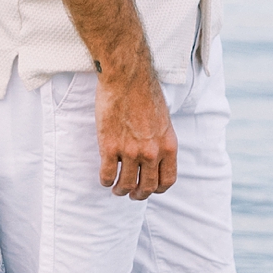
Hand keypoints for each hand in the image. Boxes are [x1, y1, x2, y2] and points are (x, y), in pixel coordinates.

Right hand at [95, 62, 177, 199]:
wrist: (127, 77)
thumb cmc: (145, 93)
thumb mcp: (164, 120)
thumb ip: (160, 141)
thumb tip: (155, 156)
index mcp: (168, 146)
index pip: (167, 180)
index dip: (158, 189)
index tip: (150, 188)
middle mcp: (152, 152)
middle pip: (147, 187)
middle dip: (139, 194)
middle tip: (131, 193)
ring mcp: (130, 151)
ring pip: (126, 185)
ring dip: (120, 190)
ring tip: (115, 189)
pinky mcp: (110, 147)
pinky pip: (107, 174)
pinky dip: (105, 180)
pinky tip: (105, 178)